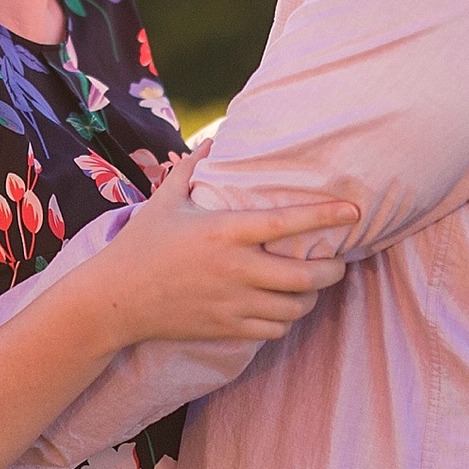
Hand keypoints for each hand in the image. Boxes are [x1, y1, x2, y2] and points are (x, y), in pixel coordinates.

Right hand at [78, 152, 356, 349]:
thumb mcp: (165, 200)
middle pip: (305, 276)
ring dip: (312, 296)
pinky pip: (275, 328)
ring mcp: (233, 302)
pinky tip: (285, 306)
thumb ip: (192, 168)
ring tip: (314, 285)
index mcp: (224, 231)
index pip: (286, 223)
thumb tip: (212, 140)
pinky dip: (287, 318)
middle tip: (339, 261)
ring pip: (295, 307)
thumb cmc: (141, 244)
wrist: (115, 300)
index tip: (353, 211)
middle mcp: (235, 269)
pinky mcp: (227, 327)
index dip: (325, 216)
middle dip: (333, 270)